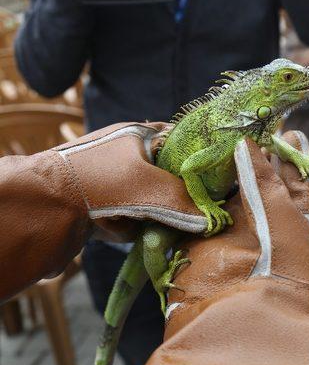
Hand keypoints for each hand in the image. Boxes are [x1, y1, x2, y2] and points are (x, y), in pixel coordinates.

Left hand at [0, 122, 205, 300]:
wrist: (37, 207)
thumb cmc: (96, 182)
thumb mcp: (149, 187)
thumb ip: (186, 201)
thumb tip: (213, 221)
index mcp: (138, 134)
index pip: (183, 143)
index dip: (200, 162)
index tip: (215, 183)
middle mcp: (127, 155)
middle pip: (171, 178)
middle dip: (178, 199)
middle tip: (188, 212)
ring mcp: (113, 183)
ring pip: (154, 203)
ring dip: (154, 218)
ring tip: (142, 222)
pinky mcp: (103, 208)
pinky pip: (134, 219)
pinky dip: (132, 229)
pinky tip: (119, 230)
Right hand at [130, 131, 308, 364]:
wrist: (249, 317)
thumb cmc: (283, 263)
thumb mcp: (282, 213)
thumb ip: (263, 178)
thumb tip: (248, 142)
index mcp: (301, 222)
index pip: (298, 181)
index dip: (293, 155)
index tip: (287, 127)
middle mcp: (271, 224)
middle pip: (263, 182)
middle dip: (259, 154)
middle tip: (251, 124)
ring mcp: (239, 231)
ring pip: (232, 191)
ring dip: (228, 167)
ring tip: (223, 135)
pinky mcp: (209, 237)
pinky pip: (205, 207)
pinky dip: (201, 187)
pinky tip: (196, 162)